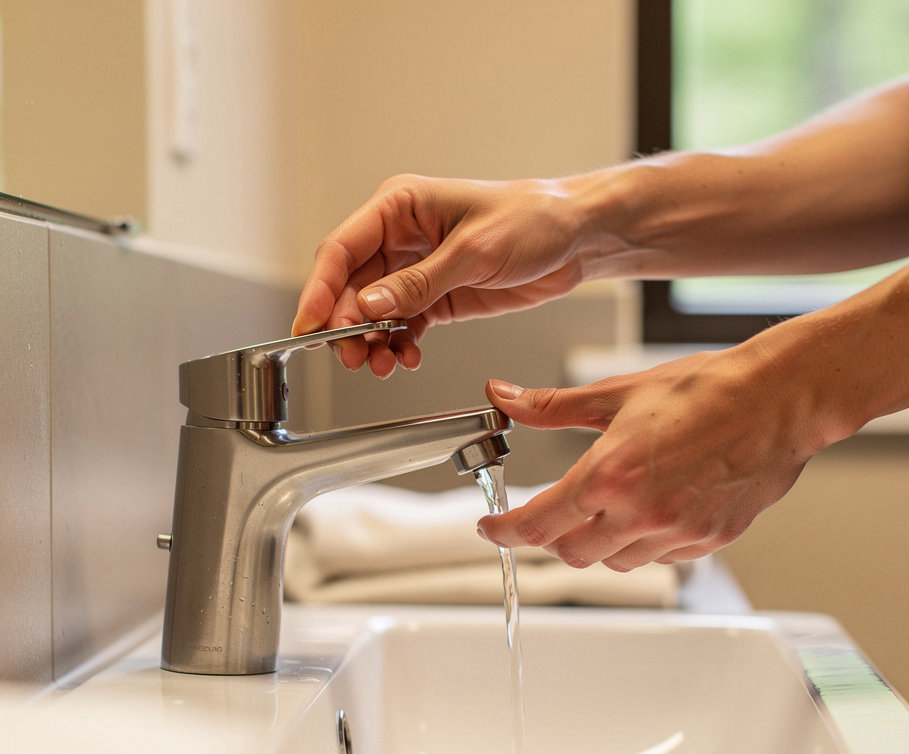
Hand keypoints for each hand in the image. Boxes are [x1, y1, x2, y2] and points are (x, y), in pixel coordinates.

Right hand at [292, 174, 586, 377]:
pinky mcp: (437, 296)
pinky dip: (399, 345)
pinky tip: (405, 359)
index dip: (321, 290)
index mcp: (400, 206)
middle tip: (351, 357)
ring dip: (372, 341)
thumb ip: (419, 283)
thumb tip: (371, 306)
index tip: (309, 325)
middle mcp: (402, 238)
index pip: (342, 249)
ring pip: (375, 312)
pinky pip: (404, 326)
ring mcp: (418, 269)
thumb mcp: (473, 252)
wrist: (574, 239)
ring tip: (380, 366)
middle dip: (347, 325)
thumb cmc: (531, 220)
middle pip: (353, 287)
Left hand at [477, 349, 815, 567]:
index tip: (490, 529)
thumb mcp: (617, 393)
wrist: (779, 399)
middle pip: (570, 553)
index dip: (503, 531)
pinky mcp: (708, 541)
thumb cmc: (707, 389)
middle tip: (549, 513)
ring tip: (609, 506)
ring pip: (615, 561)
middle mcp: (640, 513)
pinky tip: (652, 509)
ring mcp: (676, 532)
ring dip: (598, 542)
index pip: (537, 523)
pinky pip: (659, 557)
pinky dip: (643, 542)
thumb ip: (551, 407)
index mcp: (609, 475)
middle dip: (551, 537)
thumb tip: (504, 397)